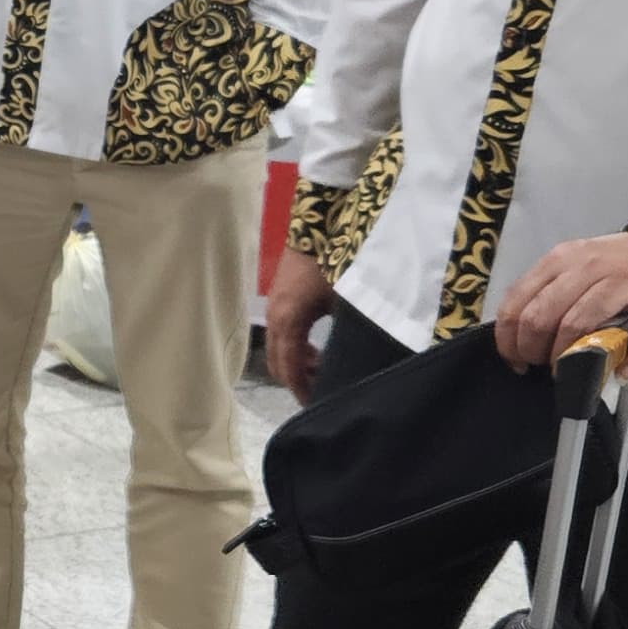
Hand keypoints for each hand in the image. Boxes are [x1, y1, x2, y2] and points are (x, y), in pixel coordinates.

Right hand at [266, 246, 339, 405]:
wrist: (319, 223)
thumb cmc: (334, 262)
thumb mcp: (345, 301)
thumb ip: (345, 335)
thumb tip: (354, 362)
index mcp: (289, 321)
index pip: (289, 368)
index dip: (301, 389)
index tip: (315, 405)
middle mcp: (274, 317)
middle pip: (277, 362)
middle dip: (296, 380)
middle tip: (321, 390)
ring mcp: (273, 306)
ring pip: (276, 348)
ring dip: (295, 363)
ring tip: (321, 368)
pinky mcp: (277, 298)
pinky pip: (279, 334)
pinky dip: (293, 347)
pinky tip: (314, 348)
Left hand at [493, 232, 627, 377]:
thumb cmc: (617, 267)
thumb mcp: (574, 267)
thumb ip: (548, 293)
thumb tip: (518, 337)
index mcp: (560, 260)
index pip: (516, 303)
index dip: (508, 339)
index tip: (515, 360)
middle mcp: (587, 266)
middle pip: (541, 316)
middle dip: (534, 351)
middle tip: (544, 367)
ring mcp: (624, 281)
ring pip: (579, 324)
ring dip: (569, 358)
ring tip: (572, 373)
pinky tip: (624, 370)